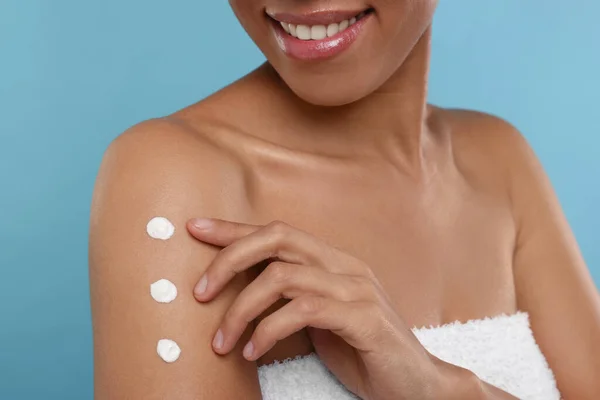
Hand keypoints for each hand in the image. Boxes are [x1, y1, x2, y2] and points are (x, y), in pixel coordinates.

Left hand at [187, 218, 447, 399]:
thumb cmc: (362, 353)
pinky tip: (253, 351)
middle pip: (277, 239)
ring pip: (282, 277)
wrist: (415, 385)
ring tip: (222, 342)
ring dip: (241, 309)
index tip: (196, 229)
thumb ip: (290, 300)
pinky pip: (302, 310)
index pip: (277, 233)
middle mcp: (345, 266)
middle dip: (230, 259)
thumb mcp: (318, 320)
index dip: (234, 229)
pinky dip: (269, 330)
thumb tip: (239, 295)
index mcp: (333, 262)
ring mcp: (356, 289)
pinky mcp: (362, 317)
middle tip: (200, 292)